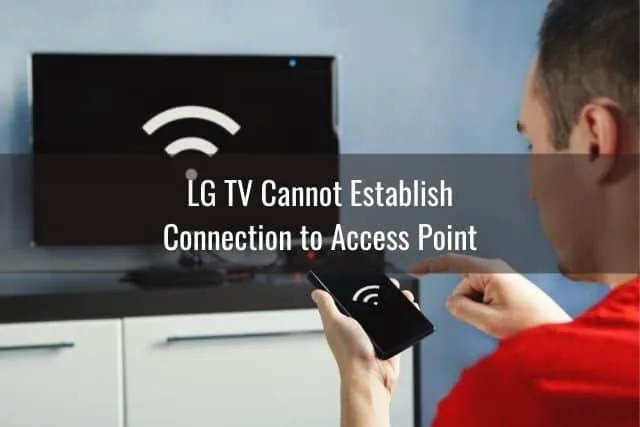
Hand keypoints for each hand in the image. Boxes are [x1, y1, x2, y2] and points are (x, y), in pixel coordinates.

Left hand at [311, 278, 417, 394]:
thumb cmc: (350, 353)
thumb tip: (317, 292)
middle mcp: (361, 328)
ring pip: (390, 314)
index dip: (362, 288)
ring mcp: (378, 336)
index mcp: (346, 321)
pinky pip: (402, 327)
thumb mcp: (335, 322)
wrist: (371, 377)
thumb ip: (326, 306)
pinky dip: (408, 317)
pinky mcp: (392, 343)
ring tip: (405, 296)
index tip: (370, 278)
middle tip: (392, 285)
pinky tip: (412, 309)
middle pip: (374, 305)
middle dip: (384, 293)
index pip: (354, 299)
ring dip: (399, 303)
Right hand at [411, 254, 571, 338]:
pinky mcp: (508, 289)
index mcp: (491, 270)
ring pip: (473, 294)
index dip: (430, 265)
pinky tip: (502, 321)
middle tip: (484, 320)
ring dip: (478, 310)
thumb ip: (461, 308)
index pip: (452, 261)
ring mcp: (504, 279)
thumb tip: (451, 302)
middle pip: (463, 284)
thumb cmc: (532, 325)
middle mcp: (497, 270)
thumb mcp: (488, 320)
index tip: (415, 268)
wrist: (558, 334)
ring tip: (500, 322)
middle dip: (466, 303)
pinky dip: (486, 310)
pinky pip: (485, 298)